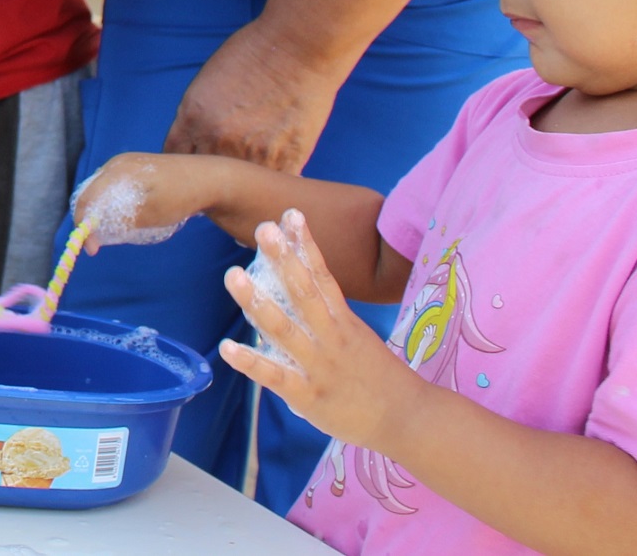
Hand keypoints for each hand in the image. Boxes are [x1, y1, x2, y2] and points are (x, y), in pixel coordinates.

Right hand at [71, 152, 212, 250]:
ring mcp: (125, 163)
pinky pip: (112, 188)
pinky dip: (110, 204)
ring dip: (100, 212)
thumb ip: (121, 222)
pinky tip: (122, 217)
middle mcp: (116, 163)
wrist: (208, 179)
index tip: (91, 249)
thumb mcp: (150, 214)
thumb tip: (95, 235)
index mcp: (118, 171)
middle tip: (97, 244)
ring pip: (100, 191)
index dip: (84, 225)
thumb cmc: (180, 196)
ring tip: (108, 233)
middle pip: (90, 193)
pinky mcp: (134, 168)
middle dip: (90, 219)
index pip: (88, 199)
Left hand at [165, 21, 344, 173]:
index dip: (182, 168)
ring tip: (248, 185)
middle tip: (218, 183)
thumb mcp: (207, 82)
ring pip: (238, 189)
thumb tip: (193, 147)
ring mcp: (251, 155)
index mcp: (192, 118)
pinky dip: (271, 186)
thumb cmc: (254, 54)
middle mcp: (217, 140)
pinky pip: (271, 188)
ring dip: (241, 188)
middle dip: (207, 183)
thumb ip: (196, 117)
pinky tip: (273, 181)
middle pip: (201, 181)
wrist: (300, 48)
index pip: (174, 160)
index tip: (190, 172)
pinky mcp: (285, 162)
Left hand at [221, 211, 416, 454]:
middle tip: (262, 228)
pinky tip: (226, 347)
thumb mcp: (360, 339)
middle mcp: (332, 339)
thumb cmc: (382, 380)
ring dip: (257, 302)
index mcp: (345, 323)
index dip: (306, 245)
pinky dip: (251, 362)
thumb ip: (331, 318)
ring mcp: (320, 366)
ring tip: (233, 274)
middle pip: (305, 293)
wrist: (410, 421)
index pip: (324, 276)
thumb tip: (306, 293)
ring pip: (285, 330)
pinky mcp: (309, 396)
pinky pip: (276, 376)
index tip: (291, 214)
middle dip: (283, 259)